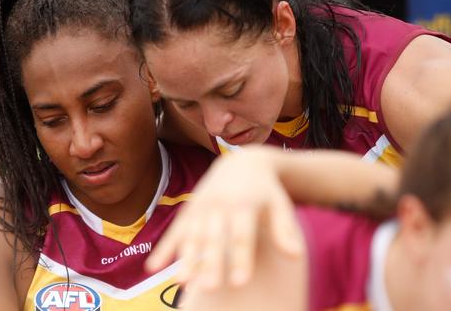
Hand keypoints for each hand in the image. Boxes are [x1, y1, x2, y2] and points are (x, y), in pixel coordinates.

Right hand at [146, 146, 303, 288]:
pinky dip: (164, 249)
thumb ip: (285, 230)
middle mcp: (219, 205)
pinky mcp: (189, 210)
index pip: (242, 235)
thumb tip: (296, 256)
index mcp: (244, 204)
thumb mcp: (280, 205)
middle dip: (211, 263)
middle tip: (211, 289)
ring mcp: (201, 206)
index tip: (240, 283)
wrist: (243, 162)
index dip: (241, 259)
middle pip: (214, 238)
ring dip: (185, 259)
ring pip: (192, 235)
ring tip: (182, 283)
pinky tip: (154, 267)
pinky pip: (175, 231)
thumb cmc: (267, 191)